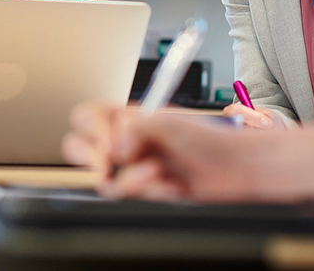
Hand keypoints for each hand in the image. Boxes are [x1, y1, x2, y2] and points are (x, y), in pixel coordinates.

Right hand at [63, 103, 270, 202]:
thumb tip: (116, 147)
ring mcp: (130, 168)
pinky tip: (171, 186)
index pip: (87, 117)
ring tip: (159, 172)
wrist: (236, 169)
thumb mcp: (172, 122)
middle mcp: (124, 141)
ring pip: (103, 179)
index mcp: (127, 116)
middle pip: (78, 146)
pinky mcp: (142, 191)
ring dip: (132, 179)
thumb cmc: (210, 138)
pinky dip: (149, 191)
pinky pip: (127, 197)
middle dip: (91, 157)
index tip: (109, 142)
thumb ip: (137, 127)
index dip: (92, 129)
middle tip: (110, 163)